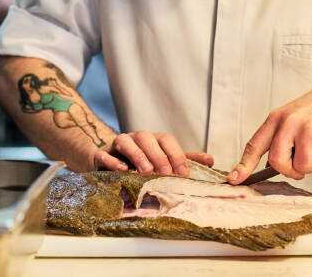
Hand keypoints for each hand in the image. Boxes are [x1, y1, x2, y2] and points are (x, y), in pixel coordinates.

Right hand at [90, 130, 213, 175]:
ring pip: (125, 141)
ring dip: (137, 155)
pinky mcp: (101, 155)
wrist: (106, 160)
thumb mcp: (163, 160)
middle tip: (165, 173)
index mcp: (153, 139)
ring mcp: (117, 145)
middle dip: (158, 155)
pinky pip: (104, 155)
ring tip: (146, 170)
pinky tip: (121, 169)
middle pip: (147, 139)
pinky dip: (112, 160)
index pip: (166, 140)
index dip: (176, 154)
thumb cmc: (140, 161)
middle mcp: (136, 138)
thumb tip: (210, 160)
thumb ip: (184, 159)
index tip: (184, 173)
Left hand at [228, 72, 311, 182]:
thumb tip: (269, 164)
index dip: (244, 165)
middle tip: (299, 166)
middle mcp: (290, 122)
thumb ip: (280, 136)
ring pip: (302, 166)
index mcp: (278, 118)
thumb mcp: (293, 115)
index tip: (235, 178)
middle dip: (289, 170)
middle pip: (277, 161)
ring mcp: (308, 129)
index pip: (255, 144)